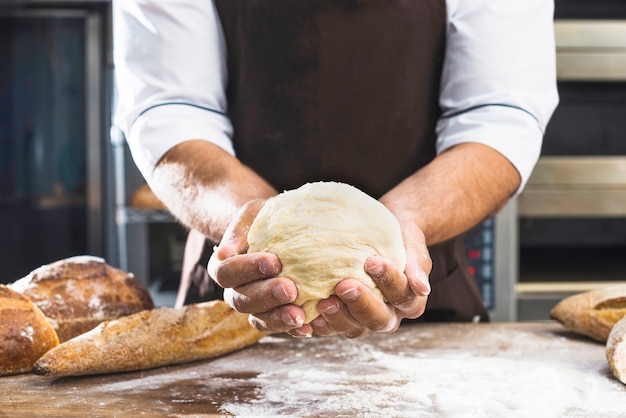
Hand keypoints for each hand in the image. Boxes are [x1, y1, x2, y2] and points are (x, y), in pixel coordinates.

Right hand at [207, 199, 308, 334]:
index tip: (274, 261)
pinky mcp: (272, 316)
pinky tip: (308, 327)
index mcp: (223, 266)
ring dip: (278, 318)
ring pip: (257, 319)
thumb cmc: (266, 217)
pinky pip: (277, 328)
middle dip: (266, 296)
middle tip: (290, 289)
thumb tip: (223, 253)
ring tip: (300, 315)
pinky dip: (292, 330)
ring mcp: (253, 306)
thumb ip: (239, 229)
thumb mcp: (253, 212)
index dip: (247, 269)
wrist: (282, 230)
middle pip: (241, 300)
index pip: (226, 272)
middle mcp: (234, 290)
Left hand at [309, 218, 431, 338]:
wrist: (380, 235)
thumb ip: (417, 263)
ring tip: (324, 303)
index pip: (403, 295)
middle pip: (379, 319)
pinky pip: (333, 328)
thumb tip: (422, 288)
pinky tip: (308, 315)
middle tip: (344, 285)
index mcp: (411, 300)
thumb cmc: (398, 235)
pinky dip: (320, 325)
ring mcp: (365, 320)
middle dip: (361, 304)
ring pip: (355, 329)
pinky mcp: (344, 319)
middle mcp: (390, 315)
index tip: (371, 261)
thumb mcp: (411, 242)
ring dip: (339, 318)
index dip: (388, 281)